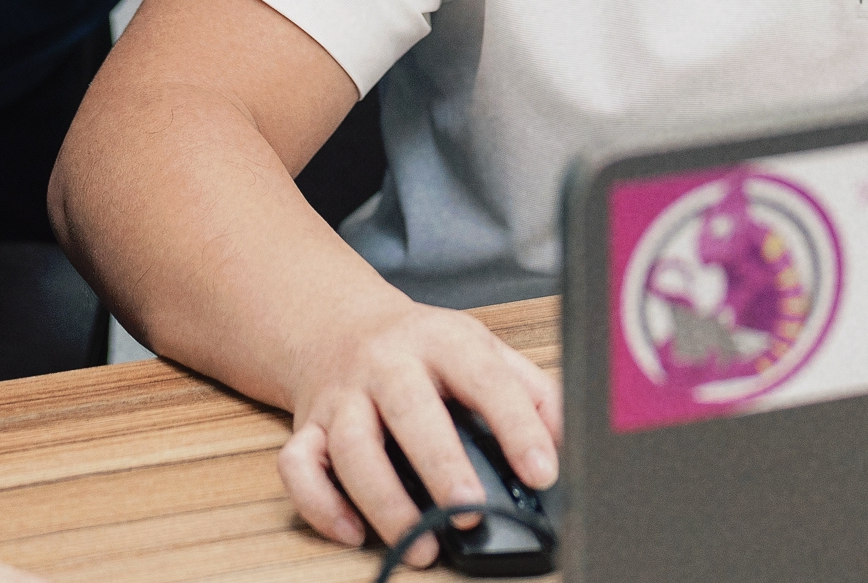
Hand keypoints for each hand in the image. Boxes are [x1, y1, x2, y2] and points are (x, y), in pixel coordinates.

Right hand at [270, 297, 560, 565]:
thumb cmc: (422, 349)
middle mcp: (386, 363)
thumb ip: (531, 390)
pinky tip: (353, 531)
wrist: (338, 323)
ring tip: (421, 544)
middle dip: (440, 463)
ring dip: (384, 501)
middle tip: (471, 510)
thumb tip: (569, 441)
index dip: (517, 425)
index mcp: (442, 340)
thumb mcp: (481, 349)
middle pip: (409, 408)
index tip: (543, 471)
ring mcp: (342, 396)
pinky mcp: (307, 427)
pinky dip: (320, 505)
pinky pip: (299, 467)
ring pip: (352, 447)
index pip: (485, 377)